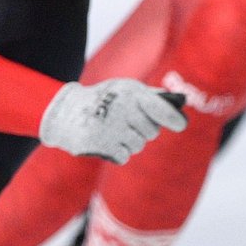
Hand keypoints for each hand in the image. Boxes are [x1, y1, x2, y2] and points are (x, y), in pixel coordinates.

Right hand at [38, 80, 187, 162]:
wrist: (64, 112)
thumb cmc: (103, 99)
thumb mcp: (125, 89)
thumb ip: (152, 96)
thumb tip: (181, 104)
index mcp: (131, 93)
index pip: (161, 109)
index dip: (174, 118)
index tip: (181, 125)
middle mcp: (123, 110)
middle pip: (151, 132)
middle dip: (144, 130)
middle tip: (128, 123)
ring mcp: (111, 128)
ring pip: (137, 146)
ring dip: (129, 142)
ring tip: (114, 130)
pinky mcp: (100, 144)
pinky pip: (124, 156)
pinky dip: (117, 152)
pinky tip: (107, 141)